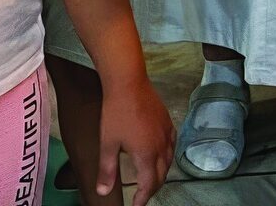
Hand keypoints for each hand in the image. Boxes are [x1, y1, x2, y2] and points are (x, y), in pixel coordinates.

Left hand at [98, 75, 173, 205]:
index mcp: (146, 154)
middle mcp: (161, 146)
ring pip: (169, 159)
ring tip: (152, 178)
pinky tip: (163, 152)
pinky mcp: (166, 120)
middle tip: (142, 194)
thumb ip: (107, 170)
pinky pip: (172, 143)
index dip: (143, 198)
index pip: (149, 184)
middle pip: (161, 174)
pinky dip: (168, 154)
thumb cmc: (116, 112)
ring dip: (161, 173)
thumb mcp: (108, 143)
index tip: (137, 205)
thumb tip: (103, 191)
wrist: (128, 82)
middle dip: (152, 188)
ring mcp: (166, 132)